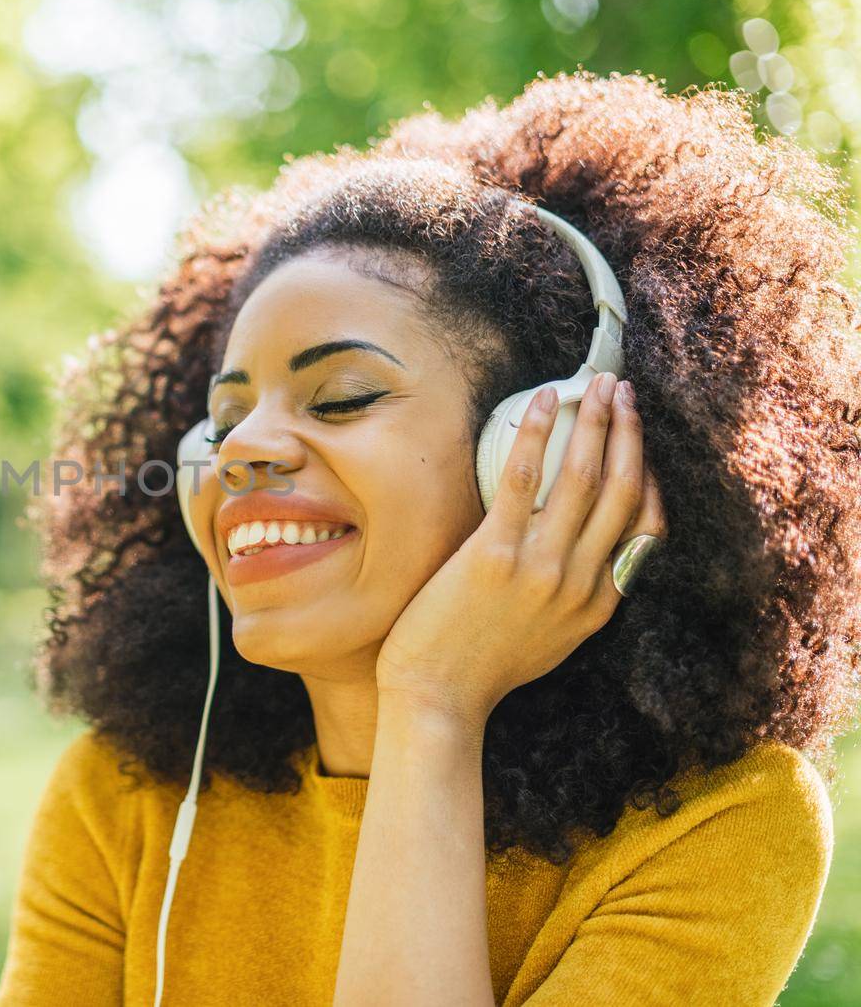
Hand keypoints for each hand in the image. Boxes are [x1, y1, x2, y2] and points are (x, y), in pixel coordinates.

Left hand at [375, 373, 667, 729]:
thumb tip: (575, 560)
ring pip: (585, 478)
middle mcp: (581, 583)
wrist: (437, 698)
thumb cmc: (479, 669)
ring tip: (597, 386)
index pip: (645, 529)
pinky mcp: (496, 554)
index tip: (640, 444)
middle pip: (623, 492)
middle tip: (624, 393)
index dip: (648, 477)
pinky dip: (538, 434)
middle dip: (629, 434)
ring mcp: (542, 567)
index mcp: (598, 604)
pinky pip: (525, 479)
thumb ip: (572, 602)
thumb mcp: (549, 641)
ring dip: (596, 423)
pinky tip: (542, 402)